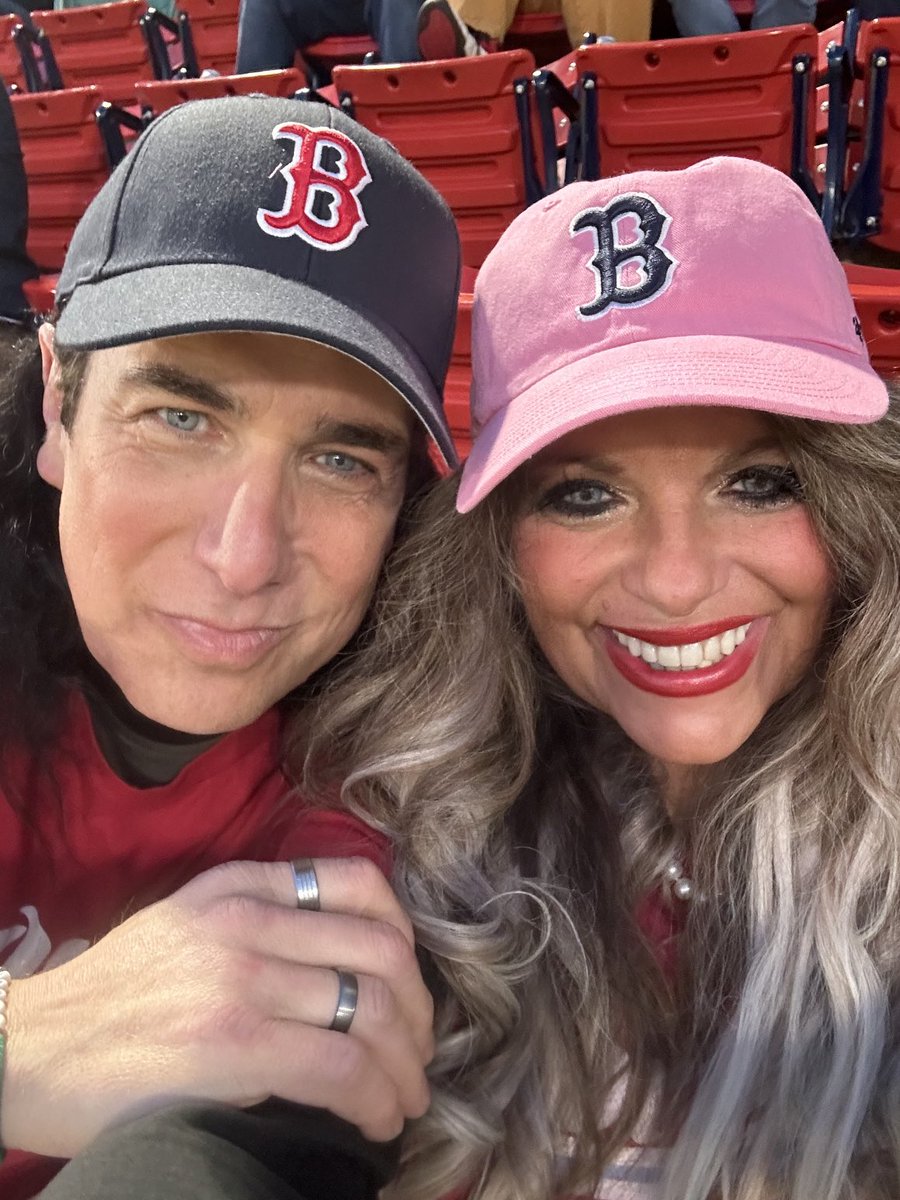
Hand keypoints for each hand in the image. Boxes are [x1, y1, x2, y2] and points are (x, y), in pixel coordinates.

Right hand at [1, 857, 432, 1156]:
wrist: (29, 1048)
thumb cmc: (111, 997)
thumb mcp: (187, 926)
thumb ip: (260, 926)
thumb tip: (345, 974)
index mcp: (240, 886)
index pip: (359, 883)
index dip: (405, 935)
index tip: (408, 980)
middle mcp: (248, 920)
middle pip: (382, 950)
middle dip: (419, 1009)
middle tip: (419, 1052)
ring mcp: (242, 979)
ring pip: (373, 1009)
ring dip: (407, 1063)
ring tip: (407, 1095)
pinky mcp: (234, 1044)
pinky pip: (343, 1066)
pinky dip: (378, 1097)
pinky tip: (379, 1119)